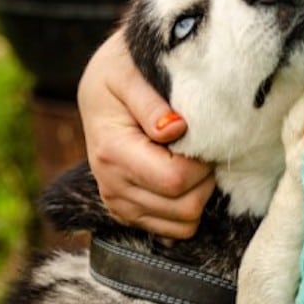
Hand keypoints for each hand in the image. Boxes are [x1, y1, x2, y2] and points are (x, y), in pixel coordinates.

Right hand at [78, 32, 214, 238]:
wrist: (99, 89)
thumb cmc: (119, 73)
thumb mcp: (128, 72)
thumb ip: (150, 102)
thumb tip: (174, 129)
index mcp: (112, 151)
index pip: (175, 179)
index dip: (202, 163)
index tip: (204, 138)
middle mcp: (111, 185)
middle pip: (184, 208)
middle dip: (204, 179)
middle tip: (200, 148)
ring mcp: (118, 204)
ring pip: (183, 224)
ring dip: (198, 194)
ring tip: (189, 160)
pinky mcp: (128, 213)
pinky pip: (174, 231)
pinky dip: (187, 207)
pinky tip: (182, 178)